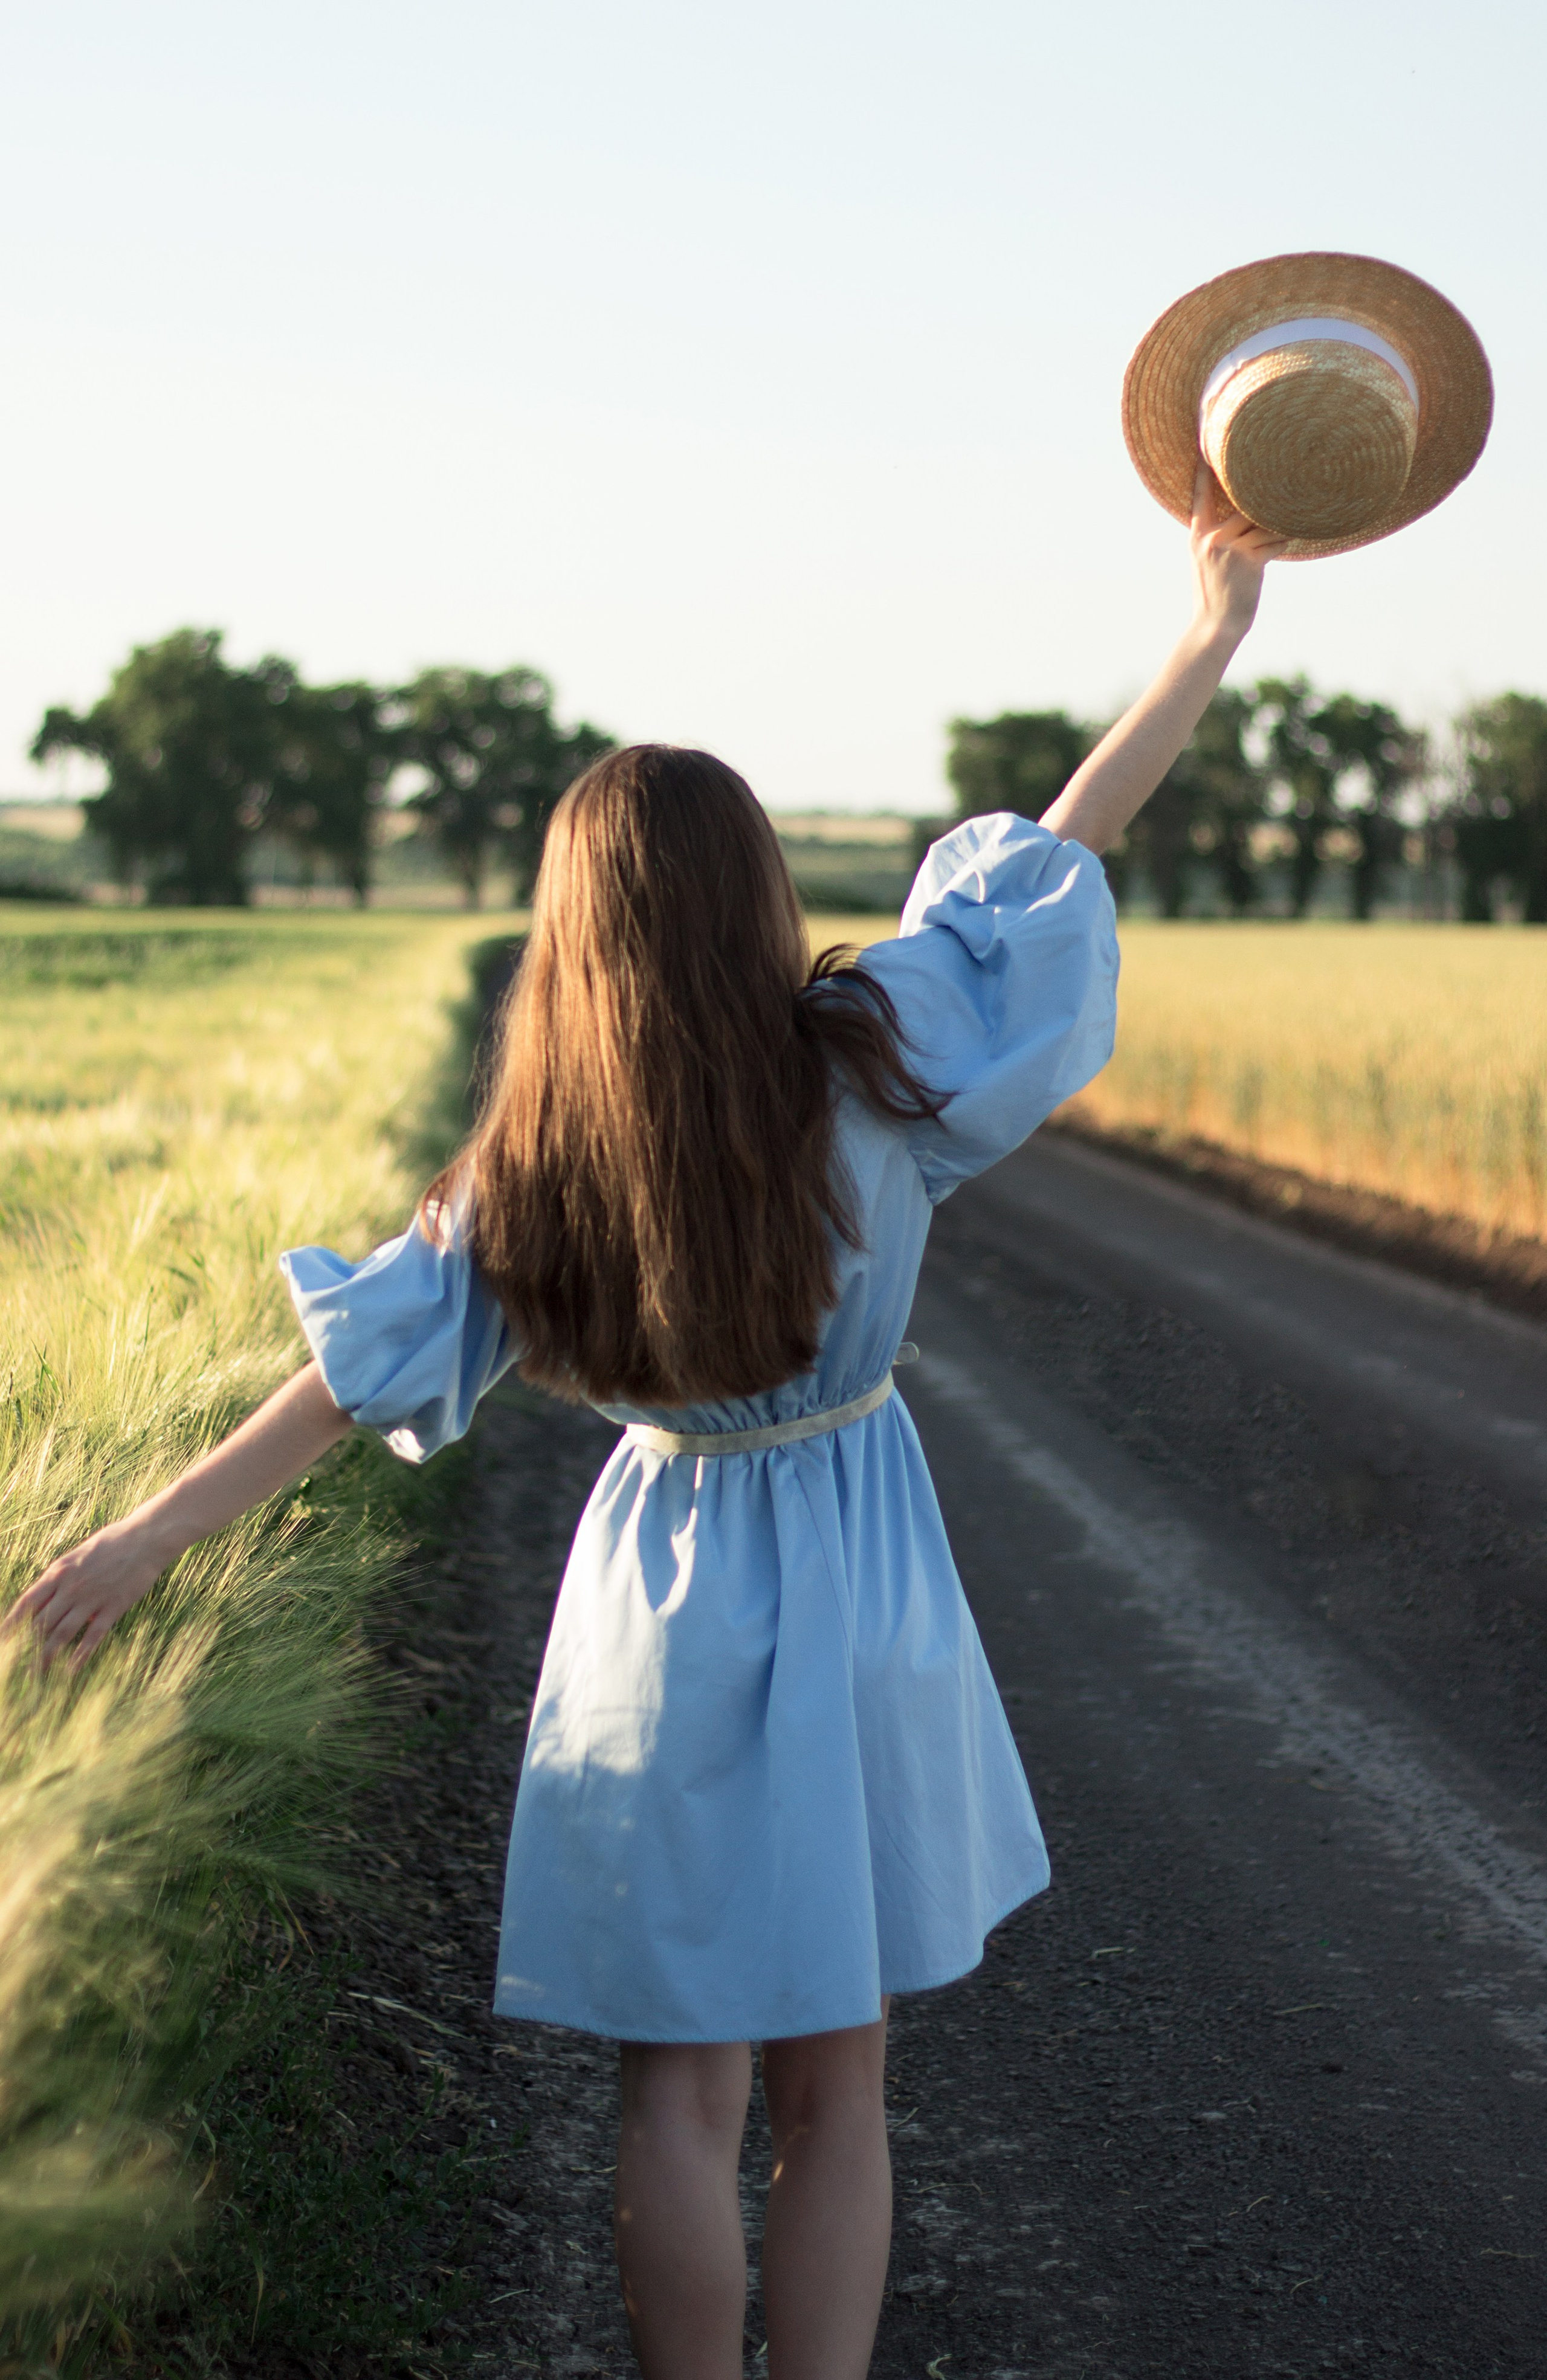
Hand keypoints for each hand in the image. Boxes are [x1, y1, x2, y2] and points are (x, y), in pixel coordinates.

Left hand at [3, 1518, 168, 1668]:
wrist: (146, 1538)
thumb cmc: (112, 1541)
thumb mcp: (78, 1554)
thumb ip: (62, 1577)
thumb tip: (49, 1598)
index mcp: (60, 1571)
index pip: (28, 1602)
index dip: (12, 1623)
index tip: (3, 1639)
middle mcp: (72, 1587)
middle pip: (41, 1622)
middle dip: (26, 1646)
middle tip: (15, 1664)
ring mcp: (93, 1598)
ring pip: (62, 1633)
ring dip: (46, 1655)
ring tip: (36, 1673)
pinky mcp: (114, 1607)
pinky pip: (93, 1636)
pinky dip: (80, 1655)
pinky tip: (70, 1670)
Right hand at [1189, 463, 1285, 646]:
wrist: (1216, 626)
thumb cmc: (1216, 592)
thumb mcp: (1207, 560)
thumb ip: (1217, 534)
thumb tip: (1244, 511)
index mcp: (1198, 535)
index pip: (1200, 493)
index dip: (1202, 467)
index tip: (1204, 441)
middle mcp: (1211, 537)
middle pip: (1243, 501)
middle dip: (1260, 496)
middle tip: (1278, 478)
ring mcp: (1229, 548)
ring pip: (1263, 520)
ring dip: (1276, 526)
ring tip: (1280, 530)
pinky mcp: (1249, 561)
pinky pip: (1275, 540)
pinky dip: (1283, 543)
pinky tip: (1284, 545)